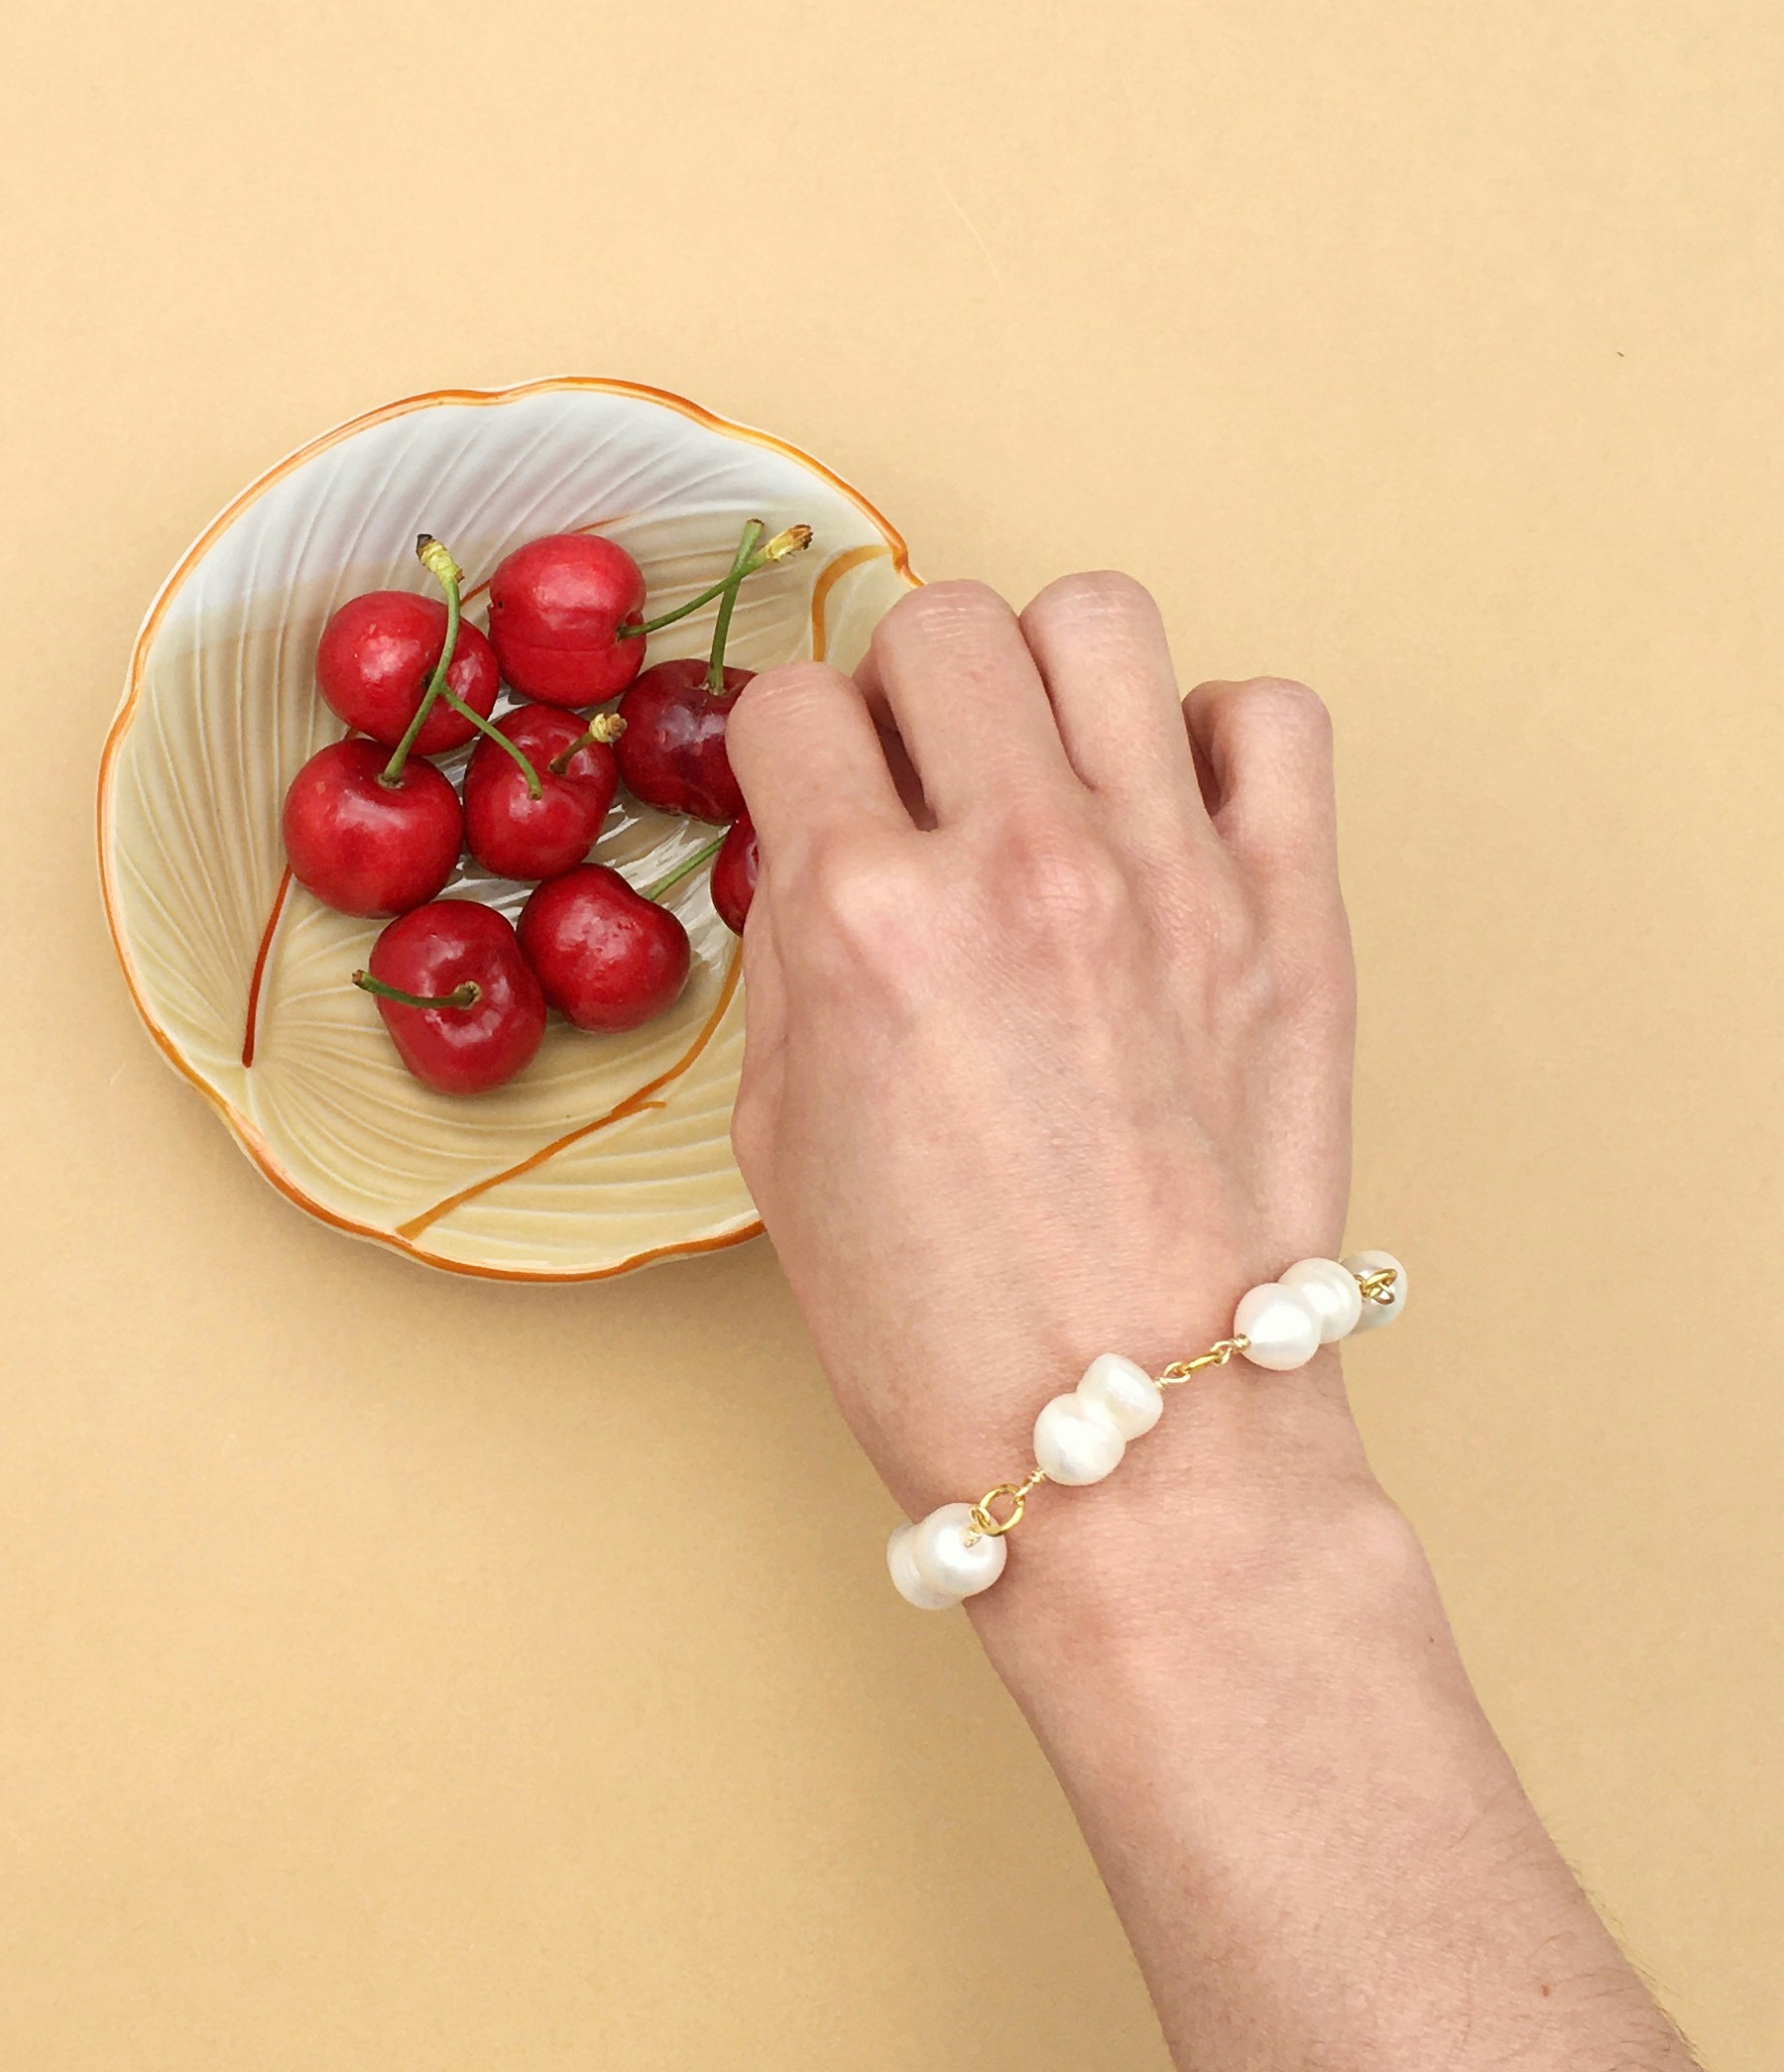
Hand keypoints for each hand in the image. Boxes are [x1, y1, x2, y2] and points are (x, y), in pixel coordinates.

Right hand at [726, 572, 1372, 1611]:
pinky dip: (1215, 739)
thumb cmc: (943, 1331)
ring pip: (1098, 619)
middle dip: (906, 692)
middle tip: (921, 785)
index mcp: (864, 920)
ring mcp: (1171, 879)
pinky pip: (1272, 715)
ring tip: (1046, 776)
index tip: (814, 797)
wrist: (1133, 1451)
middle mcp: (1016, 865)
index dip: (790, 753)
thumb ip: (790, 954)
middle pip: (941, 622)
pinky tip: (1170, 818)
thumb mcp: (777, 1139)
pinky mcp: (1296, 918)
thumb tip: (819, 843)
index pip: (796, 703)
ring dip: (1047, 681)